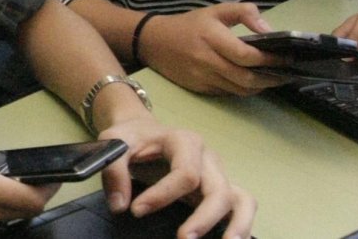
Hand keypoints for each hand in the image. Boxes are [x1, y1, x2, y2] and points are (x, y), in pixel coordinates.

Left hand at [98, 115, 255, 238]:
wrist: (144, 131)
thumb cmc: (133, 138)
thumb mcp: (115, 142)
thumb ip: (114, 170)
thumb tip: (120, 205)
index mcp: (184, 141)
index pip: (185, 172)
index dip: (163, 194)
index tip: (136, 211)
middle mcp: (207, 157)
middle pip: (218, 189)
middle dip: (204, 218)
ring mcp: (217, 174)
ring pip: (241, 198)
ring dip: (237, 224)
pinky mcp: (220, 188)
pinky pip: (243, 204)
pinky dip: (242, 223)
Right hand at [139, 2, 289, 95]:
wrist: (154, 42)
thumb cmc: (190, 24)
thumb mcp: (216, 10)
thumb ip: (244, 13)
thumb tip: (268, 29)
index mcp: (212, 37)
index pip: (246, 55)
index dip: (269, 59)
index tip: (286, 57)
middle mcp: (206, 60)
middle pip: (245, 78)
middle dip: (270, 78)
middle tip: (286, 73)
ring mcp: (202, 78)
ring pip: (239, 90)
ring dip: (259, 87)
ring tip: (273, 78)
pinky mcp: (199, 89)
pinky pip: (227, 93)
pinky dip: (243, 89)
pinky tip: (252, 82)